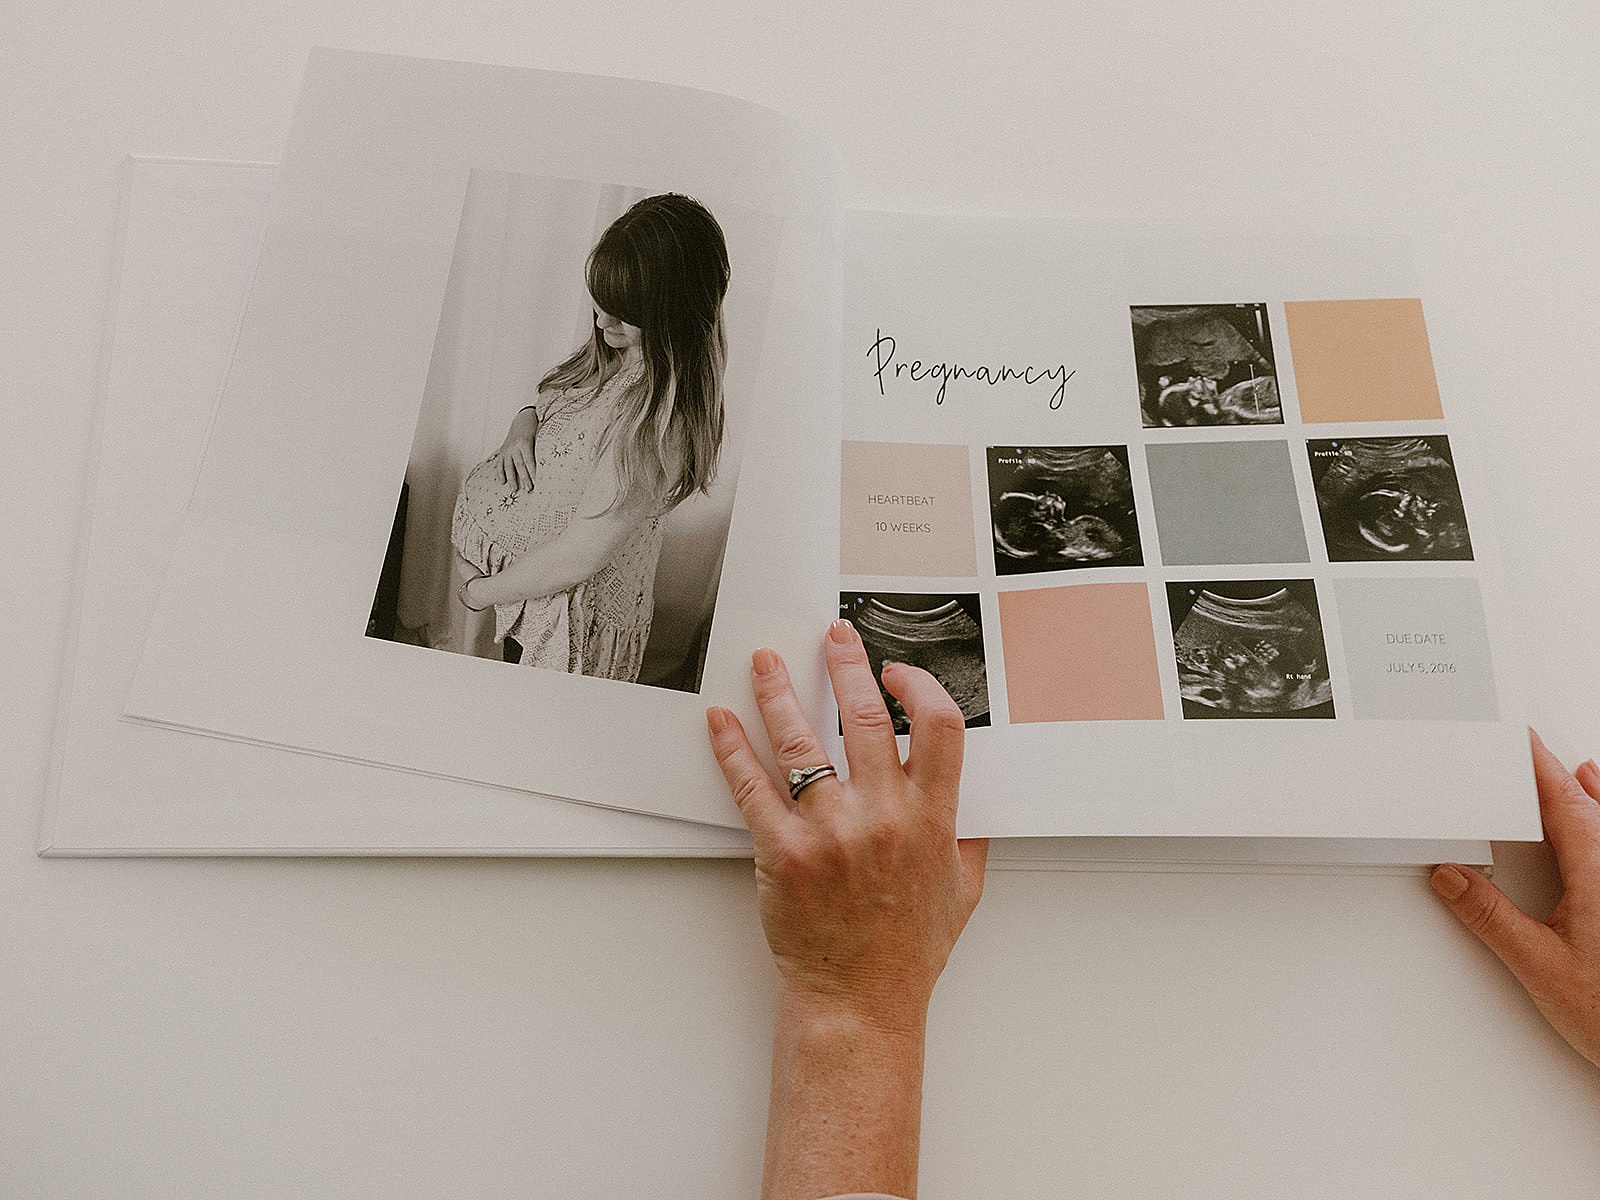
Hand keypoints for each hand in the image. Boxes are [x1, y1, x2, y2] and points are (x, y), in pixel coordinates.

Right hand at [490, 407, 538, 492]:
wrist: (523, 419)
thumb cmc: (535, 429)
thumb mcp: (540, 435)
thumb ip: (542, 447)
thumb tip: (550, 463)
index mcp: (524, 442)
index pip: (529, 459)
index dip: (532, 471)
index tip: (536, 481)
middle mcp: (514, 446)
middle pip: (519, 465)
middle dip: (524, 478)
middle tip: (528, 489)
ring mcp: (507, 449)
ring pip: (508, 466)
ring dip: (511, 479)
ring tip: (514, 490)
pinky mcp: (503, 450)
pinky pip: (500, 463)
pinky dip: (500, 473)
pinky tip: (502, 482)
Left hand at [706, 619, 987, 1032]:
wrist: (859, 1003)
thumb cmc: (906, 953)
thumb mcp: (961, 891)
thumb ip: (966, 836)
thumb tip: (969, 795)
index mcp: (931, 820)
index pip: (938, 727)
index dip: (918, 687)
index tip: (897, 673)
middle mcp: (882, 817)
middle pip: (864, 716)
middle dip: (847, 665)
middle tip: (834, 638)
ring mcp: (829, 832)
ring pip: (800, 740)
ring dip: (779, 690)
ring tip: (765, 662)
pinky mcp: (782, 852)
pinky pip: (751, 786)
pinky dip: (732, 748)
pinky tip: (721, 722)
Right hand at [1432, 730, 1599, 1067]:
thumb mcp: (1540, 967)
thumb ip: (1492, 919)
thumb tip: (1454, 881)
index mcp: (1599, 872)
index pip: (1564, 802)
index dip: (1539, 766)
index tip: (1521, 740)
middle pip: (1590, 807)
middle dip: (1560, 779)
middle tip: (1532, 756)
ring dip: (1591, 800)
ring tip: (1578, 775)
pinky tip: (1596, 836)